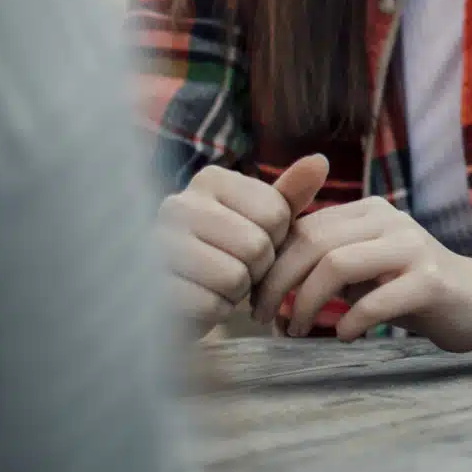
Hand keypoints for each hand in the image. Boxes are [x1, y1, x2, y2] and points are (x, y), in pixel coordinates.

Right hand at [155, 155, 327, 335]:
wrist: (175, 299)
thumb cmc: (224, 254)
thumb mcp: (261, 221)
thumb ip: (289, 194)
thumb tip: (320, 160)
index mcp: (209, 180)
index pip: (276, 213)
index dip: (276, 240)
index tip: (252, 244)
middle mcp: (178, 204)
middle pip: (257, 246)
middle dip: (257, 269)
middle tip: (236, 269)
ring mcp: (157, 245)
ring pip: (234, 276)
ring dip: (236, 291)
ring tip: (217, 284)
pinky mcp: (151, 285)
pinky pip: (210, 304)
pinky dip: (215, 311)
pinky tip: (200, 301)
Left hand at [249, 196, 471, 348]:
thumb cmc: (410, 289)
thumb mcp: (365, 267)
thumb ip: (325, 264)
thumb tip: (265, 287)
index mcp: (369, 212)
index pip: (303, 228)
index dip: (271, 265)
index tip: (256, 300)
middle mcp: (390, 220)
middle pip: (314, 243)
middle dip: (279, 284)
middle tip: (265, 319)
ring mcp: (412, 247)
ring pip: (337, 264)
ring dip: (307, 304)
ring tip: (297, 331)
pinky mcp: (430, 280)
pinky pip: (375, 300)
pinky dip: (350, 322)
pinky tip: (345, 336)